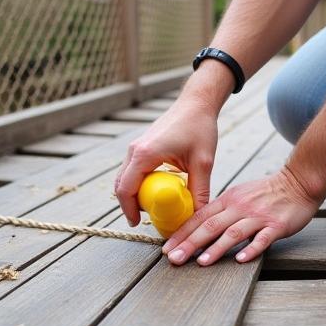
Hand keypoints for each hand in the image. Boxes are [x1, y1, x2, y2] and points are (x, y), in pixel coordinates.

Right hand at [113, 98, 217, 225]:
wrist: (198, 101)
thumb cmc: (200, 127)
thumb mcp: (203, 162)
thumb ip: (200, 190)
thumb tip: (199, 215)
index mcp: (145, 154)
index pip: (126, 190)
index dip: (129, 210)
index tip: (138, 224)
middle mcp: (135, 149)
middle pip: (121, 185)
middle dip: (130, 204)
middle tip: (147, 217)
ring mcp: (137, 145)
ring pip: (125, 176)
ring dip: (134, 192)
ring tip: (152, 205)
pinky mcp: (142, 143)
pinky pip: (133, 168)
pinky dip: (139, 181)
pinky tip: (156, 187)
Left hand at [162, 166, 319, 266]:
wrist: (299, 181)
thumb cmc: (267, 192)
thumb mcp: (240, 194)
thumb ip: (221, 210)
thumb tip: (197, 228)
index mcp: (229, 199)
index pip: (200, 216)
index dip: (182, 233)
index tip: (166, 249)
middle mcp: (241, 207)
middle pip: (212, 225)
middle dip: (191, 243)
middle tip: (174, 259)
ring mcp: (259, 216)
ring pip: (234, 232)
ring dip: (216, 248)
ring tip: (201, 262)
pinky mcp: (276, 225)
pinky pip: (262, 238)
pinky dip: (251, 249)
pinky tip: (240, 259)